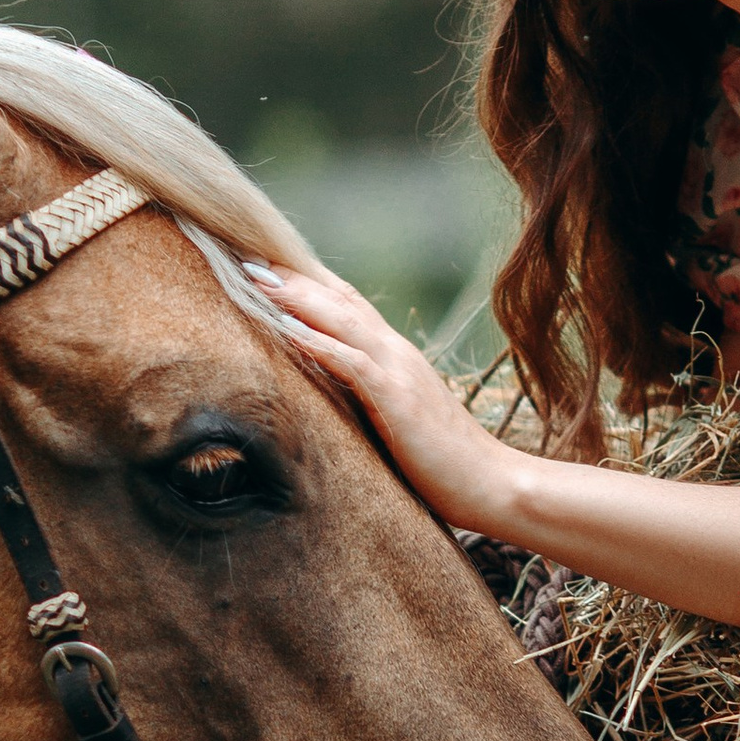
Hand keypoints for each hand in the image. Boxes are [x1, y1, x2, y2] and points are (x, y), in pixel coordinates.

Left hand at [251, 265, 524, 534]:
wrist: (493, 485)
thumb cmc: (443, 462)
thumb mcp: (396, 419)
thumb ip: (366, 398)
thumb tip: (328, 394)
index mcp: (394, 357)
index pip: (346, 305)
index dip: (307, 283)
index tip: (264, 266)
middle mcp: (396, 353)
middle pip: (339, 300)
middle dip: (292, 277)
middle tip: (246, 256)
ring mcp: (399, 372)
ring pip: (343, 320)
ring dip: (298, 298)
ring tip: (257, 278)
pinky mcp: (399, 400)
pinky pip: (354, 364)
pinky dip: (321, 343)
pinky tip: (290, 330)